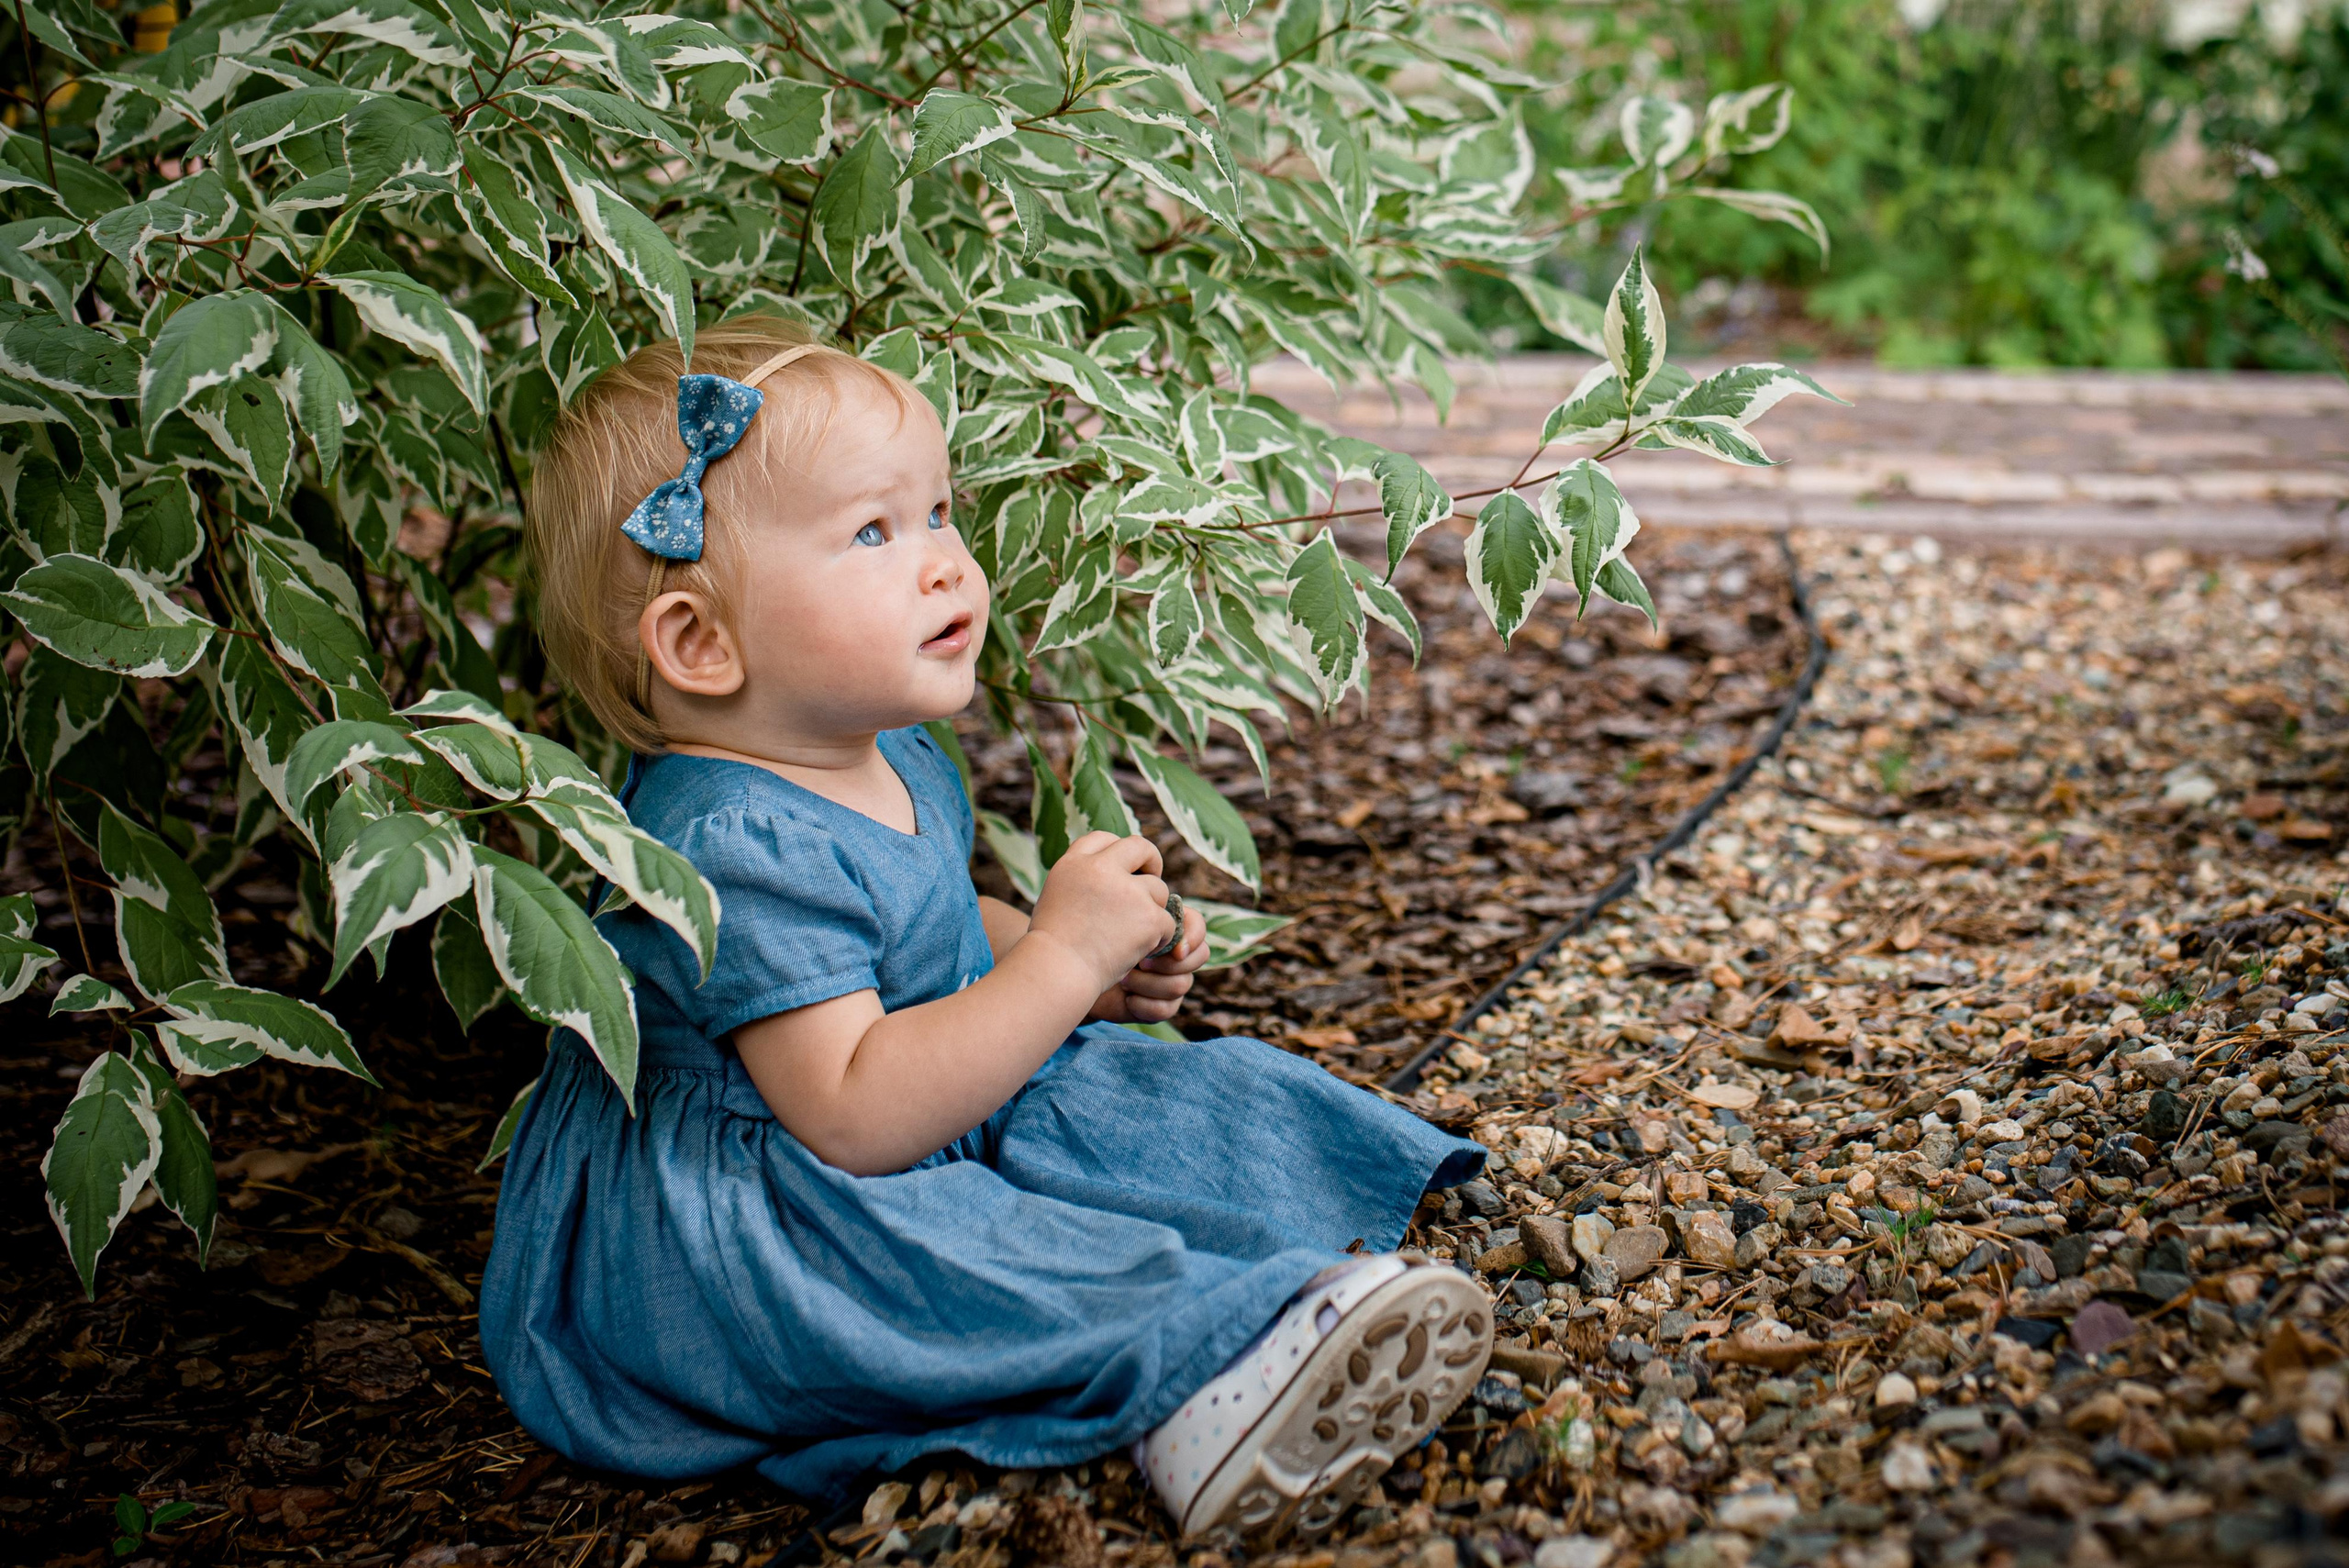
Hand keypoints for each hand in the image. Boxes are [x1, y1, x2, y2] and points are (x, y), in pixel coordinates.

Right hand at [1027, 831, 1174, 993]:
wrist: (1057, 972)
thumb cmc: (1051, 947)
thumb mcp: (1055, 897)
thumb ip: (1080, 880)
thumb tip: (1104, 875)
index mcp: (1074, 863)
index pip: (1102, 839)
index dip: (1116, 850)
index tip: (1124, 865)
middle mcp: (1101, 868)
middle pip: (1139, 847)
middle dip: (1151, 860)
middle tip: (1154, 875)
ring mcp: (1128, 891)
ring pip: (1158, 888)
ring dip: (1152, 909)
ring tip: (1133, 934)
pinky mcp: (1149, 916)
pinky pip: (1168, 922)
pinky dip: (1159, 938)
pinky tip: (1140, 952)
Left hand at [1090, 903, 1207, 1023]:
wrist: (1077, 976)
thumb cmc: (1095, 942)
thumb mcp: (1115, 920)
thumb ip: (1140, 912)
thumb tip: (1162, 913)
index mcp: (1168, 927)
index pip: (1197, 926)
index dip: (1192, 937)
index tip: (1174, 948)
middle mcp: (1176, 955)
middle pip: (1200, 956)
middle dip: (1167, 962)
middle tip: (1139, 961)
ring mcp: (1171, 981)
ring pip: (1180, 984)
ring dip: (1147, 983)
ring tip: (1122, 979)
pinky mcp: (1162, 1006)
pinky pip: (1168, 1009)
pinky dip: (1144, 1004)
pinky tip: (1127, 998)